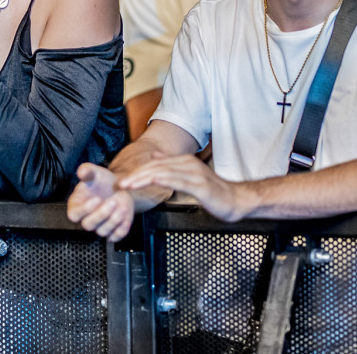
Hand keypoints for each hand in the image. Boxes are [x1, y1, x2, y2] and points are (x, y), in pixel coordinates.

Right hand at [67, 163, 135, 240]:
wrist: (117, 188)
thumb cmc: (101, 181)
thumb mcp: (95, 173)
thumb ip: (87, 171)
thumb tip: (82, 171)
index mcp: (77, 206)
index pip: (74, 215)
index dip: (84, 210)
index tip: (96, 198)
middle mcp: (86, 219)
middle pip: (88, 225)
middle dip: (101, 214)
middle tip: (112, 202)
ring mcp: (99, 227)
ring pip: (102, 232)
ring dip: (113, 220)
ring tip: (121, 206)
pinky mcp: (112, 232)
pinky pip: (116, 236)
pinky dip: (122, 228)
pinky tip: (125, 214)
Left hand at [118, 153, 246, 221]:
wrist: (235, 200)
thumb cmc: (212, 191)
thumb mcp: (189, 175)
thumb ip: (172, 165)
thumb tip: (155, 156)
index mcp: (183, 161)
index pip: (154, 165)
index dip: (137, 172)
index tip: (123, 180)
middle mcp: (187, 164)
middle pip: (156, 168)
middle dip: (136, 175)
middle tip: (121, 183)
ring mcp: (194, 174)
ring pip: (164, 173)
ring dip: (144, 179)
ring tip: (130, 185)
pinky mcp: (201, 186)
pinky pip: (179, 182)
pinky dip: (164, 181)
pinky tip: (153, 182)